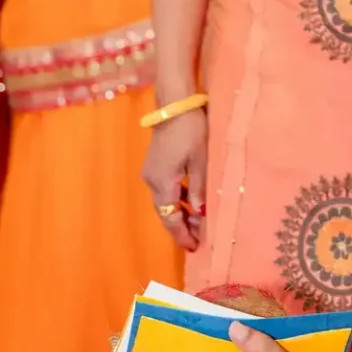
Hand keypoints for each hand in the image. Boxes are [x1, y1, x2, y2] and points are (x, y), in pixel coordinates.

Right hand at [141, 108, 207, 250]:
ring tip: (197, 225)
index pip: (170, 217)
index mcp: (163, 182)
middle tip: (197, 241)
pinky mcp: (155, 164)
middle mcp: (152, 180)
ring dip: (179, 213)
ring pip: (164, 201)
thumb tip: (199, 215)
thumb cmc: (191, 131)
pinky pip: (165, 189)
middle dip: (180, 227)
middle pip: (165, 211)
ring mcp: (151, 172)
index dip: (182, 234)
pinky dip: (176, 199)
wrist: (175, 104)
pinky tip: (189, 203)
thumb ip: (198, 189)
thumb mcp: (200, 161)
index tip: (194, 247)